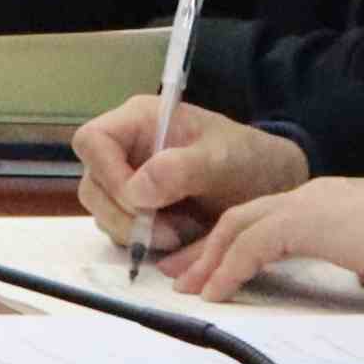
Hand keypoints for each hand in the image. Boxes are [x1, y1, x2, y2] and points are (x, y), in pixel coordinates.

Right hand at [72, 93, 310, 266]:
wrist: (270, 185)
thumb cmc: (249, 159)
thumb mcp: (222, 160)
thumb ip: (180, 169)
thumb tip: (136, 190)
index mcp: (139, 121)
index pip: (92, 142)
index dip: (108, 173)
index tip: (142, 203)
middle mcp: (125, 149)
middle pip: (93, 184)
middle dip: (124, 215)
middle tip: (168, 233)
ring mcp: (128, 180)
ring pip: (103, 212)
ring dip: (136, 233)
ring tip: (182, 234)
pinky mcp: (137, 209)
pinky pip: (121, 231)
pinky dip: (145, 242)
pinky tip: (179, 238)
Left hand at [172, 174, 363, 301]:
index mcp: (322, 204)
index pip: (263, 219)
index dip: (232, 244)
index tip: (210, 268)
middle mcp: (307, 198)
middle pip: (239, 220)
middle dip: (206, 249)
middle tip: (180, 276)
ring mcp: (304, 206)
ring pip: (237, 228)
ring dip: (209, 260)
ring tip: (189, 290)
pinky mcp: (304, 221)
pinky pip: (252, 245)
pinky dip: (229, 269)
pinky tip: (216, 293)